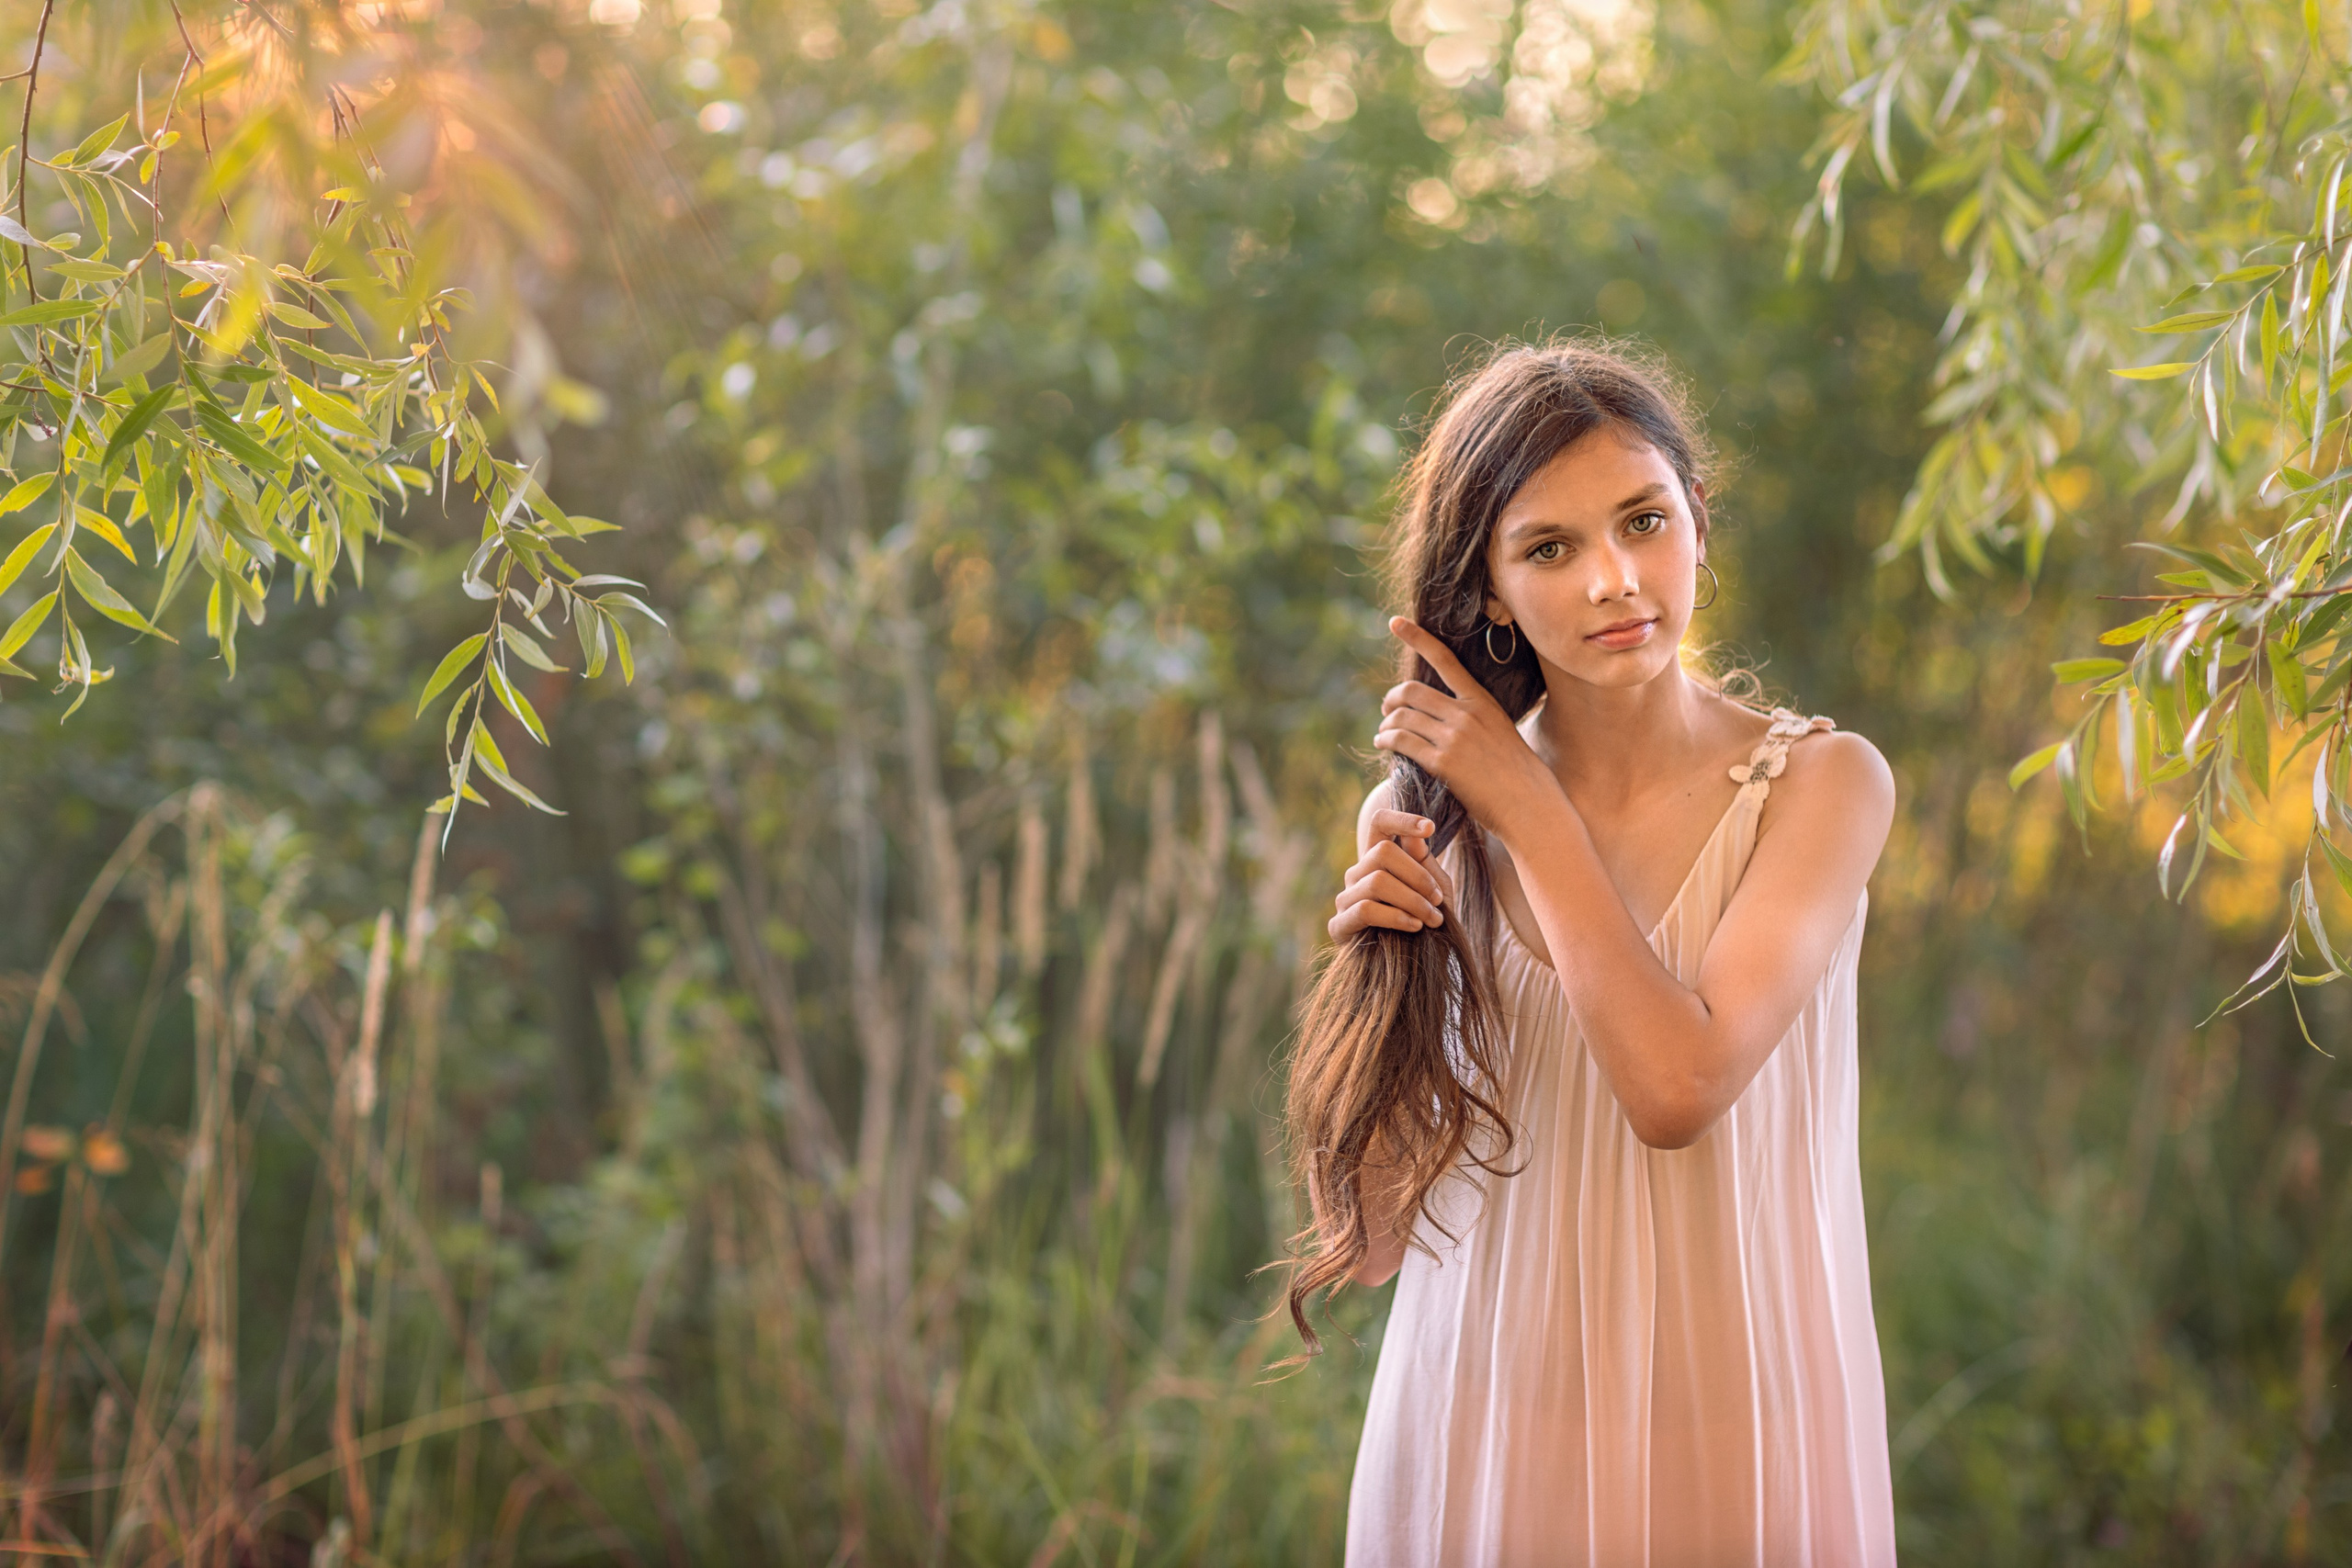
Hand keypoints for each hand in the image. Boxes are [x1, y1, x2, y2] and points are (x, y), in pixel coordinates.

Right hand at [1330, 809, 1458, 939]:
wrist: (1415, 966)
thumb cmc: (1425, 922)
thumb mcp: (1436, 890)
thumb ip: (1425, 863)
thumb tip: (1417, 836)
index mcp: (1378, 858)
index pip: (1379, 823)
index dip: (1402, 819)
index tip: (1430, 828)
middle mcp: (1357, 873)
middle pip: (1383, 852)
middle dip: (1417, 875)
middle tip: (1437, 899)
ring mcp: (1345, 898)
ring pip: (1377, 881)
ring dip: (1413, 900)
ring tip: (1433, 919)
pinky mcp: (1339, 925)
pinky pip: (1367, 910)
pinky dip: (1395, 917)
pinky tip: (1414, 926)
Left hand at [1373, 617, 1563, 842]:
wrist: (1530, 804)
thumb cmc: (1515, 773)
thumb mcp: (1499, 731)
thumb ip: (1472, 717)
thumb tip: (1440, 713)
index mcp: (1481, 701)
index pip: (1444, 659)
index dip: (1416, 637)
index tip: (1394, 622)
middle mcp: (1466, 713)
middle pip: (1410, 692)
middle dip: (1391, 700)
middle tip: (1386, 710)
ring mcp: (1454, 737)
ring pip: (1401, 717)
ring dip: (1386, 724)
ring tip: (1383, 733)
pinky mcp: (1443, 763)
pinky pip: (1401, 741)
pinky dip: (1386, 739)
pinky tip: (1383, 744)